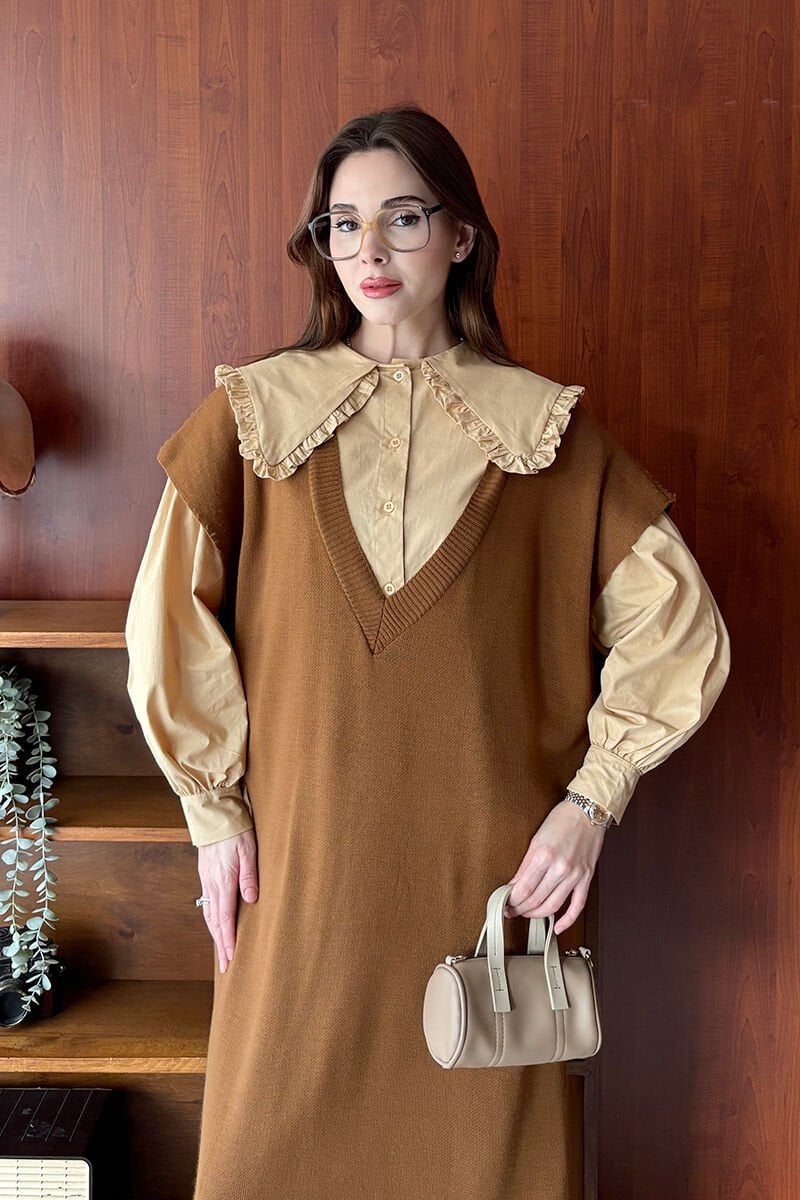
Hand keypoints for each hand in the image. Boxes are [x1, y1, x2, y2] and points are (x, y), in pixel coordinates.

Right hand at [197, 828, 258, 972]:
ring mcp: (206, 881)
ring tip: (221, 951)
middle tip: (225, 967)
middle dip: (220, 946)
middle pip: (214, 923)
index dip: (228, 941)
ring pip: (209, 915)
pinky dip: (212, 920)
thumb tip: (251, 901)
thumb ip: (250, 876)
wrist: (214, 815)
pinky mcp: (206, 876)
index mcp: (223, 882)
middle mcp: (212, 885)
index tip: (231, 959)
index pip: (225, 919)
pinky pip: (208, 904)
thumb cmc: (236, 831)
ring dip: (215, 935)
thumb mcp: (249, 851)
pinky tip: (216, 925)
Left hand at [504, 800, 607, 934]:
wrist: (588, 812)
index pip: (523, 889)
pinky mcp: (586, 878)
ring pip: (553, 906)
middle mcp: (560, 867)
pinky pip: (577, 905)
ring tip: (527, 914)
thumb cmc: (562, 820)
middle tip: (511, 910)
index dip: (511, 901)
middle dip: (519, 909)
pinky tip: (557, 927)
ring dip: (536, 915)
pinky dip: (567, 920)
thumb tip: (514, 884)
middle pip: (535, 900)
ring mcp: (574, 875)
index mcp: (543, 855)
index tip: (504, 903)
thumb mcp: (536, 839)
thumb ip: (525, 865)